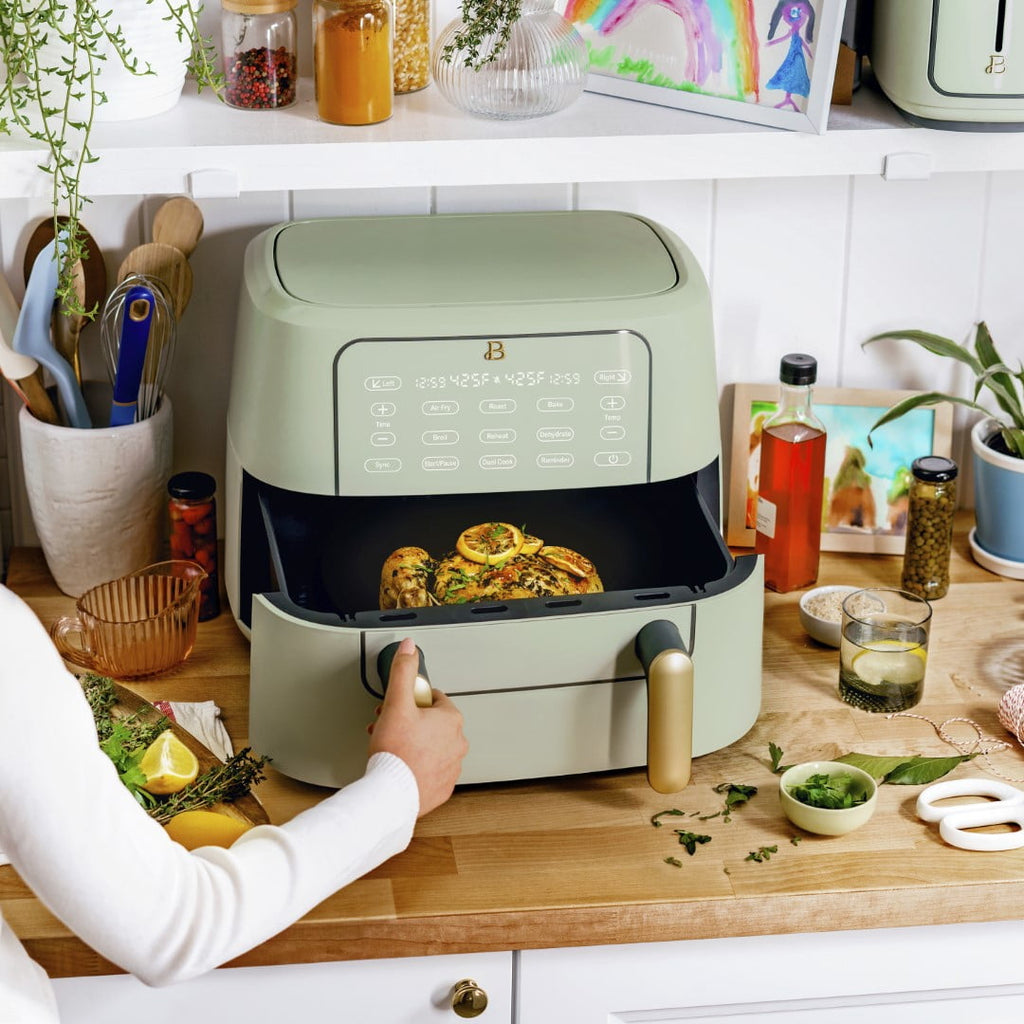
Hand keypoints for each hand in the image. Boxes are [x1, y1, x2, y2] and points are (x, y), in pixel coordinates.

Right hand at [368, 638, 467, 816]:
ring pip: (431, 747)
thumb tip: (410, 646)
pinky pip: (430, 770)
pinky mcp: (442, 788)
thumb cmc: (396, 753)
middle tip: (390, 728)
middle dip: (409, 723)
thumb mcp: (396, 703)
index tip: (398, 709)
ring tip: (391, 749)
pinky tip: (400, 767)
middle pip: (431, 723)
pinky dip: (416, 767)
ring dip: (412, 744)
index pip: (433, 699)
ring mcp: (452, 767)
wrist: (391, 796)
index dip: (410, 701)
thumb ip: (403, 671)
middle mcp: (457, 743)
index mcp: (451, 720)